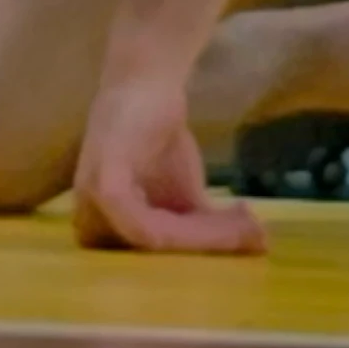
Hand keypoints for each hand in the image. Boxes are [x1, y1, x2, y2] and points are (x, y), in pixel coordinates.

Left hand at [71, 77, 262, 255]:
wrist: (147, 80)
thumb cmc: (157, 137)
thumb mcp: (183, 194)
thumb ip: (206, 225)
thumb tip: (258, 246)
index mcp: (102, 229)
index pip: (152, 266)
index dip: (201, 262)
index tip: (244, 248)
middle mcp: (89, 221)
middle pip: (155, 260)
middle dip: (210, 251)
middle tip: (254, 238)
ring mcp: (92, 203)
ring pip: (156, 245)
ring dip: (207, 239)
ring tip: (249, 225)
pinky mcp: (105, 184)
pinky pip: (144, 227)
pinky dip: (187, 230)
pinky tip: (222, 217)